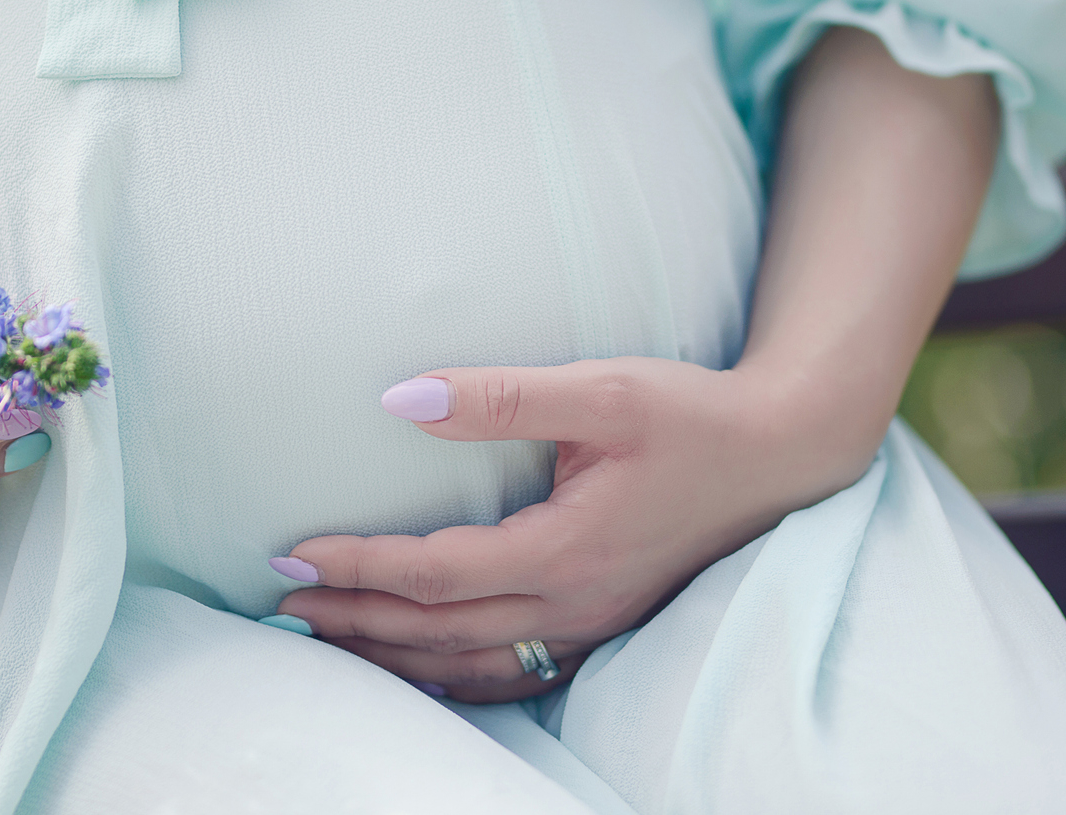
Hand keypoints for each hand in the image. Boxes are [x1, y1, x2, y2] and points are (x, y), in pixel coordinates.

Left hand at [271, 356, 883, 702]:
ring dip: (391, 655)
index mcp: (564, 550)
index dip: (357, 566)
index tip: (292, 552)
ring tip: (327, 636)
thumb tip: (400, 400)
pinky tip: (415, 663)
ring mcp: (591, 625)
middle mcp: (573, 604)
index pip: (433, 572)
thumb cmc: (693, 414)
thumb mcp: (603, 390)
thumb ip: (502, 397)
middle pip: (436, 631)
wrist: (783, 455)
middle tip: (283, 601)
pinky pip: (510, 672)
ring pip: (468, 664)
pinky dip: (448, 675)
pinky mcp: (604, 624)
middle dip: (354, 619)